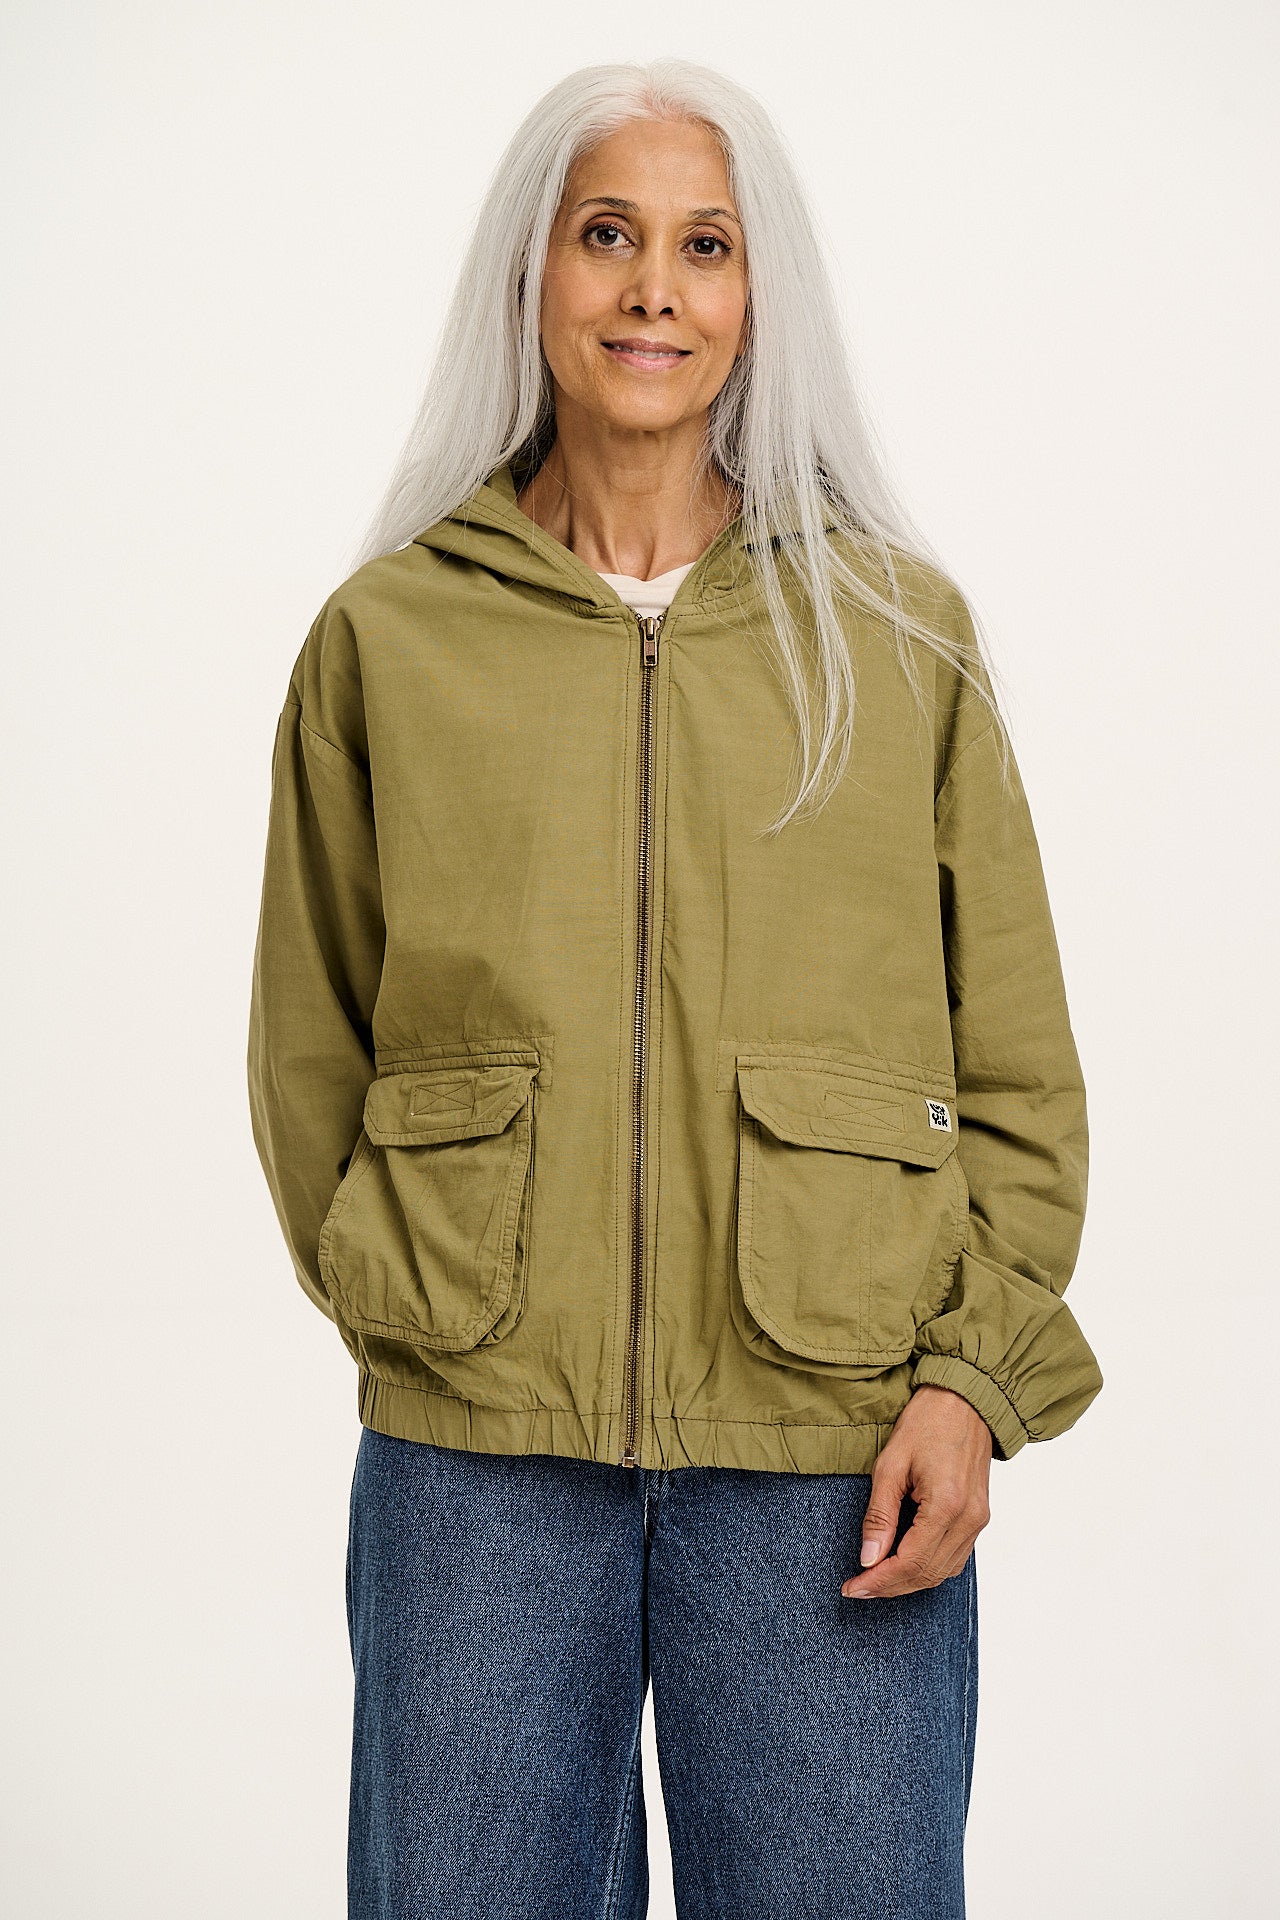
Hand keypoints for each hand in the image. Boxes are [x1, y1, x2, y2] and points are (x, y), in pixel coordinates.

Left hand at [840, 1384, 991, 1599]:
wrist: (965, 1400)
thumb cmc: (927, 1422)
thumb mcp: (890, 1464)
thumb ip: (880, 1515)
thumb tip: (868, 1558)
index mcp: (947, 1505)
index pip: (911, 1563)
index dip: (880, 1581)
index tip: (853, 1587)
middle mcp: (969, 1519)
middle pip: (928, 1575)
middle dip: (890, 1586)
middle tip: (858, 1586)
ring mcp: (979, 1520)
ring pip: (943, 1572)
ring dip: (909, 1581)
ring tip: (876, 1578)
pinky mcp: (979, 1516)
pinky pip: (955, 1557)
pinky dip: (928, 1567)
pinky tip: (903, 1561)